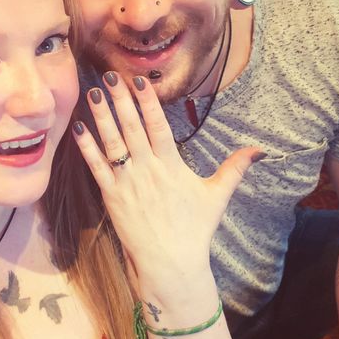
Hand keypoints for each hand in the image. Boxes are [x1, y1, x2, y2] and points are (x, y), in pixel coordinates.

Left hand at [72, 72, 262, 282]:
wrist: (171, 264)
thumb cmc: (195, 230)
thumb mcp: (217, 196)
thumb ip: (234, 169)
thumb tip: (259, 150)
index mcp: (172, 166)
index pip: (158, 126)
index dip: (148, 102)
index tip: (139, 80)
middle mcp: (148, 170)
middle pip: (132, 128)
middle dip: (121, 100)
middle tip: (110, 75)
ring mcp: (128, 183)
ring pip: (112, 143)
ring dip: (102, 117)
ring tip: (93, 92)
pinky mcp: (112, 197)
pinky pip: (96, 168)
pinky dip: (87, 148)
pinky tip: (79, 128)